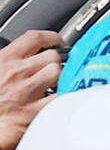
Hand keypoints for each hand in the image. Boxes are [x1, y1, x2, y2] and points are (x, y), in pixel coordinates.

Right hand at [0, 29, 62, 149]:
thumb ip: (8, 60)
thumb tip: (23, 54)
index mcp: (4, 59)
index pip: (34, 38)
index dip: (51, 37)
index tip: (57, 41)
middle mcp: (17, 73)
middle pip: (53, 57)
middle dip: (56, 63)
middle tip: (54, 70)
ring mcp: (28, 92)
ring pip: (59, 75)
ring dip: (60, 79)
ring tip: (54, 85)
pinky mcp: (35, 112)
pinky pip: (60, 97)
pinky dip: (62, 97)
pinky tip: (58, 100)